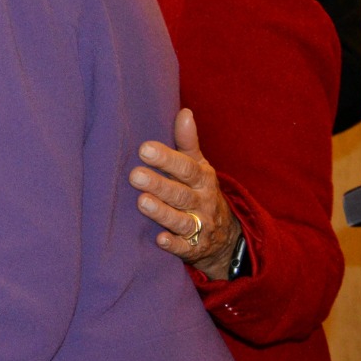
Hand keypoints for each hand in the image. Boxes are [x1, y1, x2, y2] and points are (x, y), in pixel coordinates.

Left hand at [129, 108, 240, 279]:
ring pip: (182, 220)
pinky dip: (174, 244)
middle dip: (159, 185)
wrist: (226, 237)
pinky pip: (185, 248)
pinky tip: (160, 239)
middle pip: (181, 193)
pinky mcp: (194, 249)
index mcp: (203, 180)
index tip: (144, 149)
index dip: (166, 159)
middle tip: (135, 175)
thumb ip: (188, 142)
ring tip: (142, 202)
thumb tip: (184, 111)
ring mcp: (200, 227)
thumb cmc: (201, 192)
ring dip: (163, 212)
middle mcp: (202, 202)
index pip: (186, 168)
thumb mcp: (199, 166)